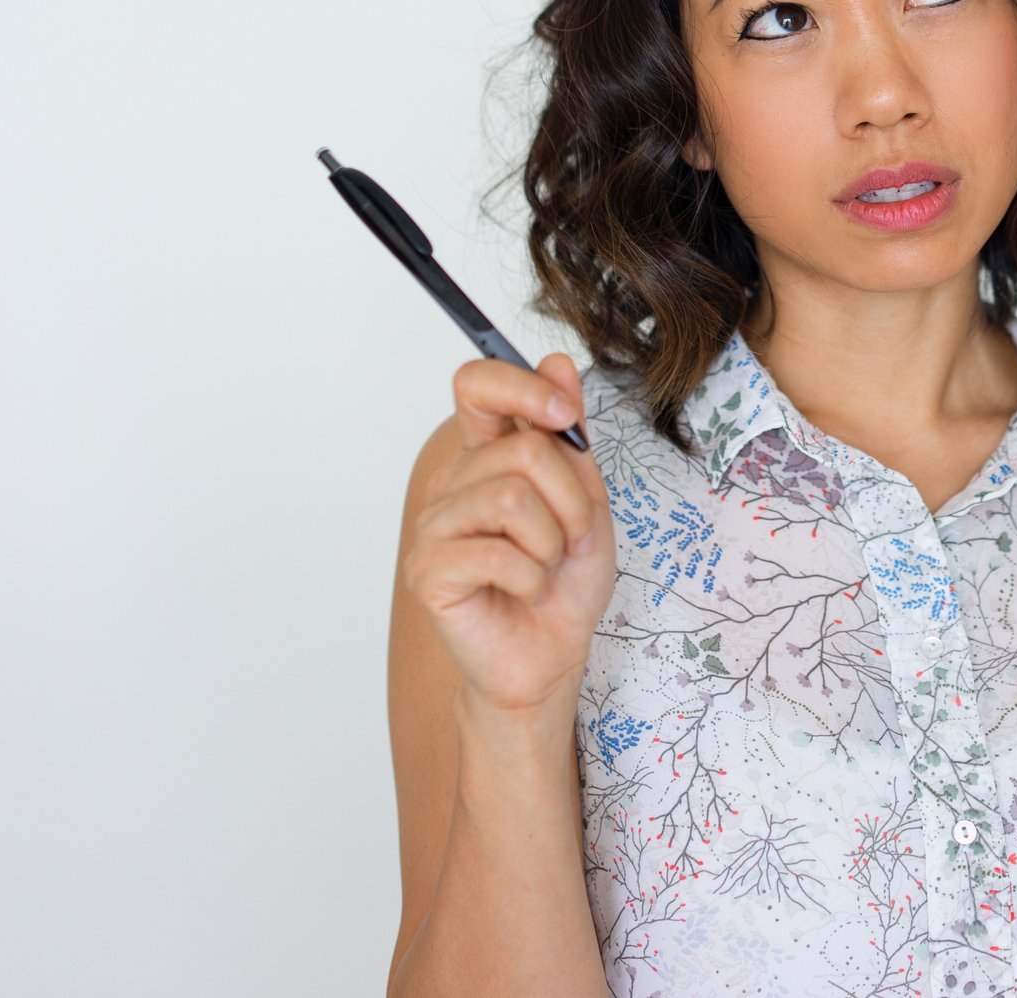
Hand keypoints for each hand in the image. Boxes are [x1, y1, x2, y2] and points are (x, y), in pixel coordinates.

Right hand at [401, 353, 615, 714]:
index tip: (564, 412)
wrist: (548, 657)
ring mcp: (434, 526)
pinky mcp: (428, 570)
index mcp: (486, 456)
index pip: (478, 385)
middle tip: (571, 539)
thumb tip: (556, 360)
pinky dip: (531, 576)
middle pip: (523, 450)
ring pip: (512, 499)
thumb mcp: (588, 502)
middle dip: (572, 499)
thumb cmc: (564, 582)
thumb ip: (570, 437)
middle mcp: (453, 483)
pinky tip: (523, 590)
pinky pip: (497, 553)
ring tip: (545, 566)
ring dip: (552, 541)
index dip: (522, 385)